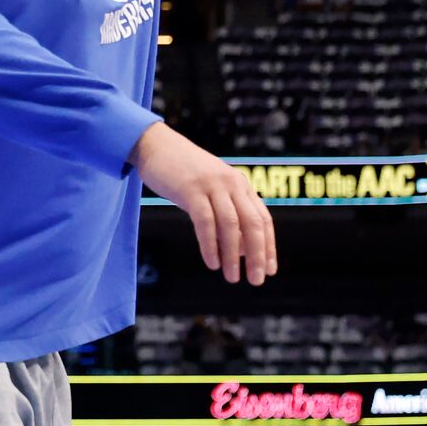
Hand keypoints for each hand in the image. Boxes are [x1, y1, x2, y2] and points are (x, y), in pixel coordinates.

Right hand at [132, 121, 275, 284]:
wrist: (156, 145)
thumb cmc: (184, 173)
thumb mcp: (212, 191)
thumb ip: (227, 214)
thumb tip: (241, 250)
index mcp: (241, 185)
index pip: (263, 219)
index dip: (268, 246)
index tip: (270, 270)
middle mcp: (232, 184)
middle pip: (253, 224)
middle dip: (258, 255)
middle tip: (257, 280)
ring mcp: (212, 185)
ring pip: (231, 225)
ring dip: (233, 255)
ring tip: (232, 277)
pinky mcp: (191, 189)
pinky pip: (205, 222)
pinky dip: (210, 245)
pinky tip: (212, 263)